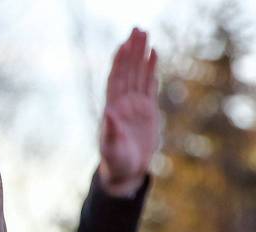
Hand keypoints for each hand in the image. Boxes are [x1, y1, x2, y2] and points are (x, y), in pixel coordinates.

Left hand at [98, 28, 159, 196]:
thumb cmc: (115, 161)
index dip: (119, 62)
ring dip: (142, 55)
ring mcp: (135, 105)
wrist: (125, 171)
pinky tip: (154, 54)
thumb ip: (110, 131)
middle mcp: (123, 103)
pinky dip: (151, 69)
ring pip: (139, 75)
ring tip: (146, 35)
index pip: (116, 80)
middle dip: (132, 51)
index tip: (124, 44)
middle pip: (128, 71)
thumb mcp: (111, 148)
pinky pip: (149, 85)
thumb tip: (108, 113)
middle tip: (138, 29)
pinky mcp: (147, 110)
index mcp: (112, 109)